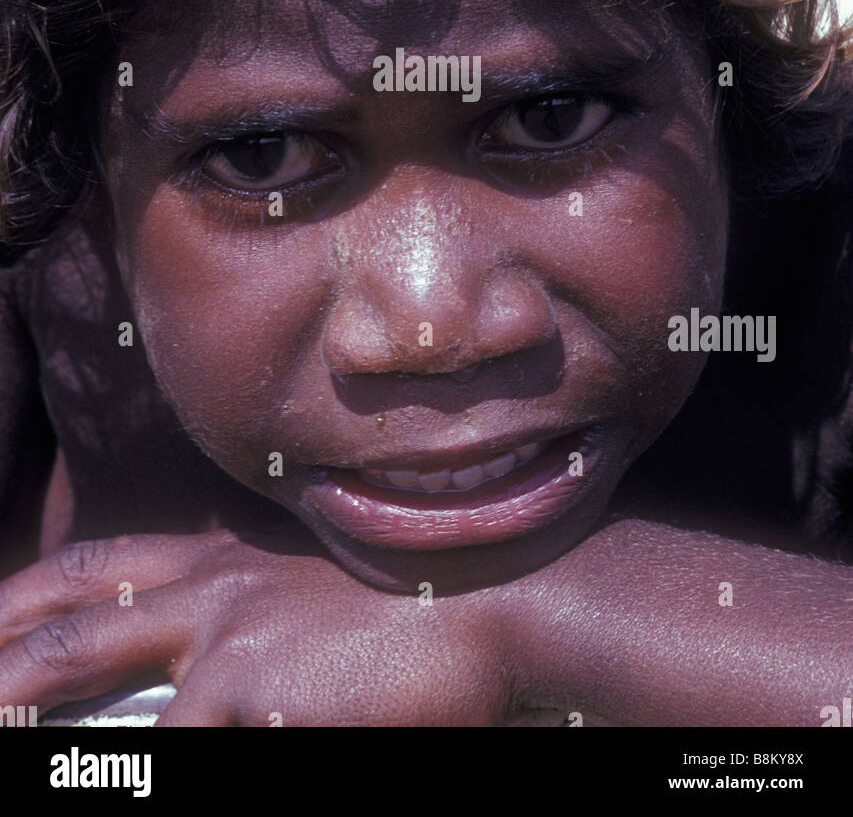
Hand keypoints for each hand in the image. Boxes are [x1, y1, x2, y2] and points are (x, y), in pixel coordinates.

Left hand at [0, 527, 515, 724]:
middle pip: (78, 623)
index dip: (34, 589)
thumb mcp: (320, 586)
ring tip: (6, 727)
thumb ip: (258, 605)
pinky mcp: (256, 697)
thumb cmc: (420, 595)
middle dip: (7, 656)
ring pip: (107, 704)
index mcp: (228, 557)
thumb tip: (209, 654)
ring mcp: (231, 642)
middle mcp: (215, 589)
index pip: (102, 563)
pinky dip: (153, 765)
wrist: (495, 594)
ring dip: (53, 727)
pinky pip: (176, 751)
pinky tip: (147, 768)